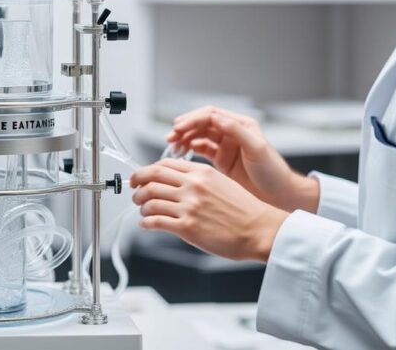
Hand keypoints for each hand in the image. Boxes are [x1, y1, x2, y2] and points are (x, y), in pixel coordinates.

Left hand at [130, 158, 288, 262]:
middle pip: (151, 179)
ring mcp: (189, 206)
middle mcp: (192, 186)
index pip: (163, 165)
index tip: (141, 177)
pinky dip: (146, 223)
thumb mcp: (222, 182)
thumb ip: (198, 180)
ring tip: (142, 211)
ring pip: (150, 200)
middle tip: (134, 192)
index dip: (146, 171)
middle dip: (137, 186)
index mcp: (201, 172)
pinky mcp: (187, 227)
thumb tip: (177, 182)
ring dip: (141, 206)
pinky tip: (147, 225)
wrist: (261, 230)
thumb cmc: (245, 210)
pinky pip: (156, 221)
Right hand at [166, 106, 318, 212]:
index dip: (193, 119)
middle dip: (185, 128)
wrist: (280, 196)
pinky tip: (182, 154)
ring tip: (173, 147)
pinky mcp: (221, 160)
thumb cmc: (273, 172)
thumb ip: (236, 131)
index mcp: (241, 125)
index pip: (211, 115)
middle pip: (202, 124)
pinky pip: (201, 150)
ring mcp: (226, 146)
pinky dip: (189, 150)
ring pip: (199, 136)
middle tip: (171, 137)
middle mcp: (232, 132)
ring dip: (185, 139)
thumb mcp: (256, 148)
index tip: (178, 127)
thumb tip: (217, 118)